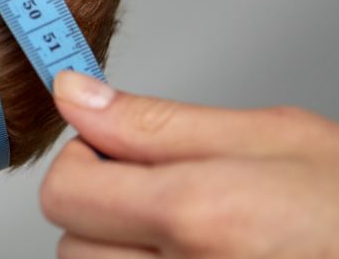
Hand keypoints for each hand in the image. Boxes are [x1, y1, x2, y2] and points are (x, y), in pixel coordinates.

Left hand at [41, 71, 338, 257]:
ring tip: (194, 237)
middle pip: (73, 247)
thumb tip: (75, 95)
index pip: (65, 191)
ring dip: (123, 254)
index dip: (85, 163)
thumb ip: (157, 122)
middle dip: (103, 214)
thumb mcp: (273, 137)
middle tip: (165, 199)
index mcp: (200, 215)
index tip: (117, 155)